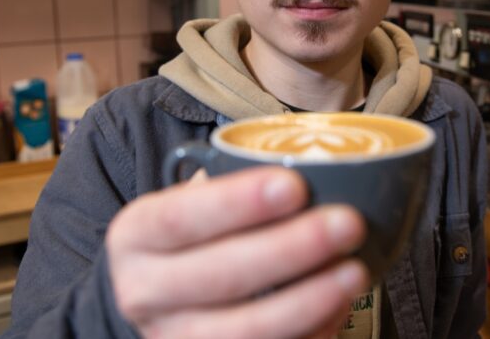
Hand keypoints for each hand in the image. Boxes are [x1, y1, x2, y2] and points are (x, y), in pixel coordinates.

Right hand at [106, 167, 368, 337]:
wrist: (163, 296)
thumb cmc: (195, 234)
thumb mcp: (192, 201)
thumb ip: (234, 185)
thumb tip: (317, 168)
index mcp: (135, 235)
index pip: (180, 217)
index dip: (238, 203)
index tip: (295, 185)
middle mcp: (143, 291)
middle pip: (219, 275)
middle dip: (291, 249)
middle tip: (348, 223)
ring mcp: (173, 338)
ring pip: (244, 330)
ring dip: (307, 300)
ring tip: (354, 271)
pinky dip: (309, 333)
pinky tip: (338, 307)